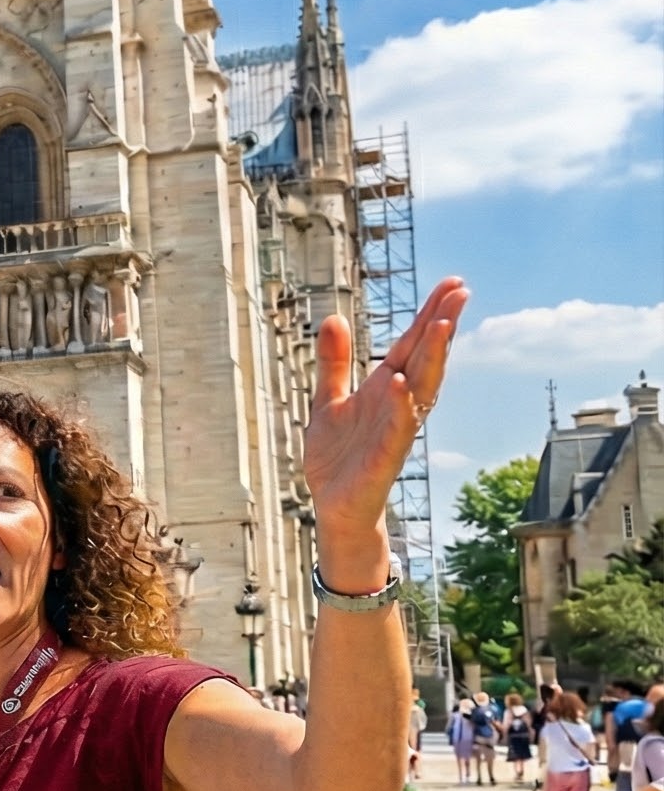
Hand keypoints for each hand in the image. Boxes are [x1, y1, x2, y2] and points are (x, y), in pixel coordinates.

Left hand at [302, 277, 466, 569]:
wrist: (334, 506)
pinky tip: (401, 382)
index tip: (453, 283)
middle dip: (441, 325)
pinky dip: (401, 406)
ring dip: (432, 358)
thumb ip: (334, 363)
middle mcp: (397, 404)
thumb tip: (334, 318)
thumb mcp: (328, 401)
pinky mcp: (385, 458)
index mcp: (385, 389)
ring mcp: (395, 429)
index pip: (413, 345)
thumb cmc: (339, 456)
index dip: (431, 315)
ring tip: (442, 324)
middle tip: (461, 290)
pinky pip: (397, 429)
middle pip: (425, 358)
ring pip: (421, 388)